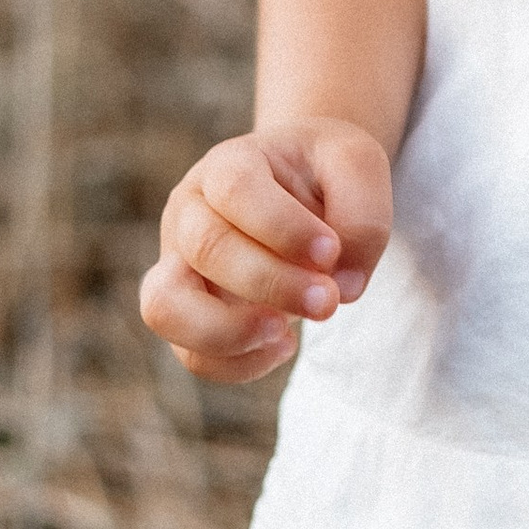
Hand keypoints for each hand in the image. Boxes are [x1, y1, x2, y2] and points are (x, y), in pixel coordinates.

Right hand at [141, 119, 394, 384]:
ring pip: (165, 307)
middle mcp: (191, 212)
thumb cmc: (327, 174)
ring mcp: (180, 265)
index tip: (331, 252)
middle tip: (328, 300)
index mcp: (228, 164)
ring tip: (285, 334)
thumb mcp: (359, 166)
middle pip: (205, 248)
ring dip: (228, 332)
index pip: (235, 189)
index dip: (282, 227)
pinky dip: (237, 364)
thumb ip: (363, 216)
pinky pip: (191, 354)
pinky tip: (284, 344)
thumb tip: (344, 287)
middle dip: (272, 283)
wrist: (304, 186)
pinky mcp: (190, 314)